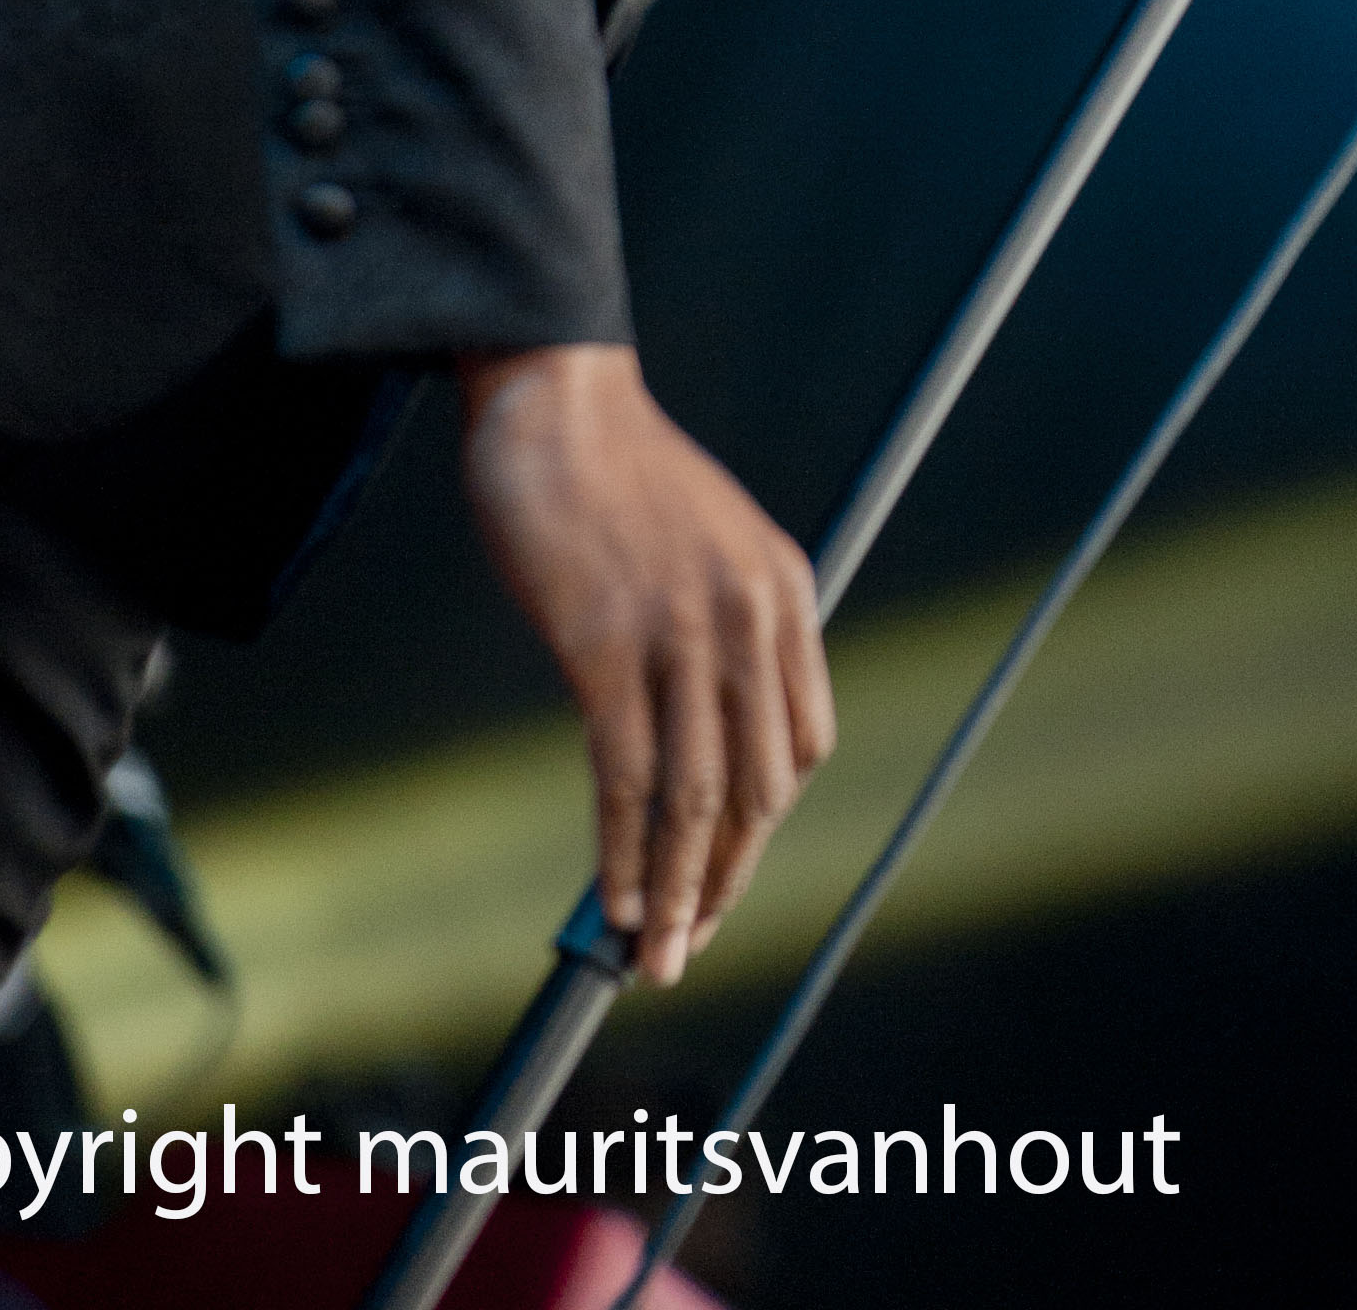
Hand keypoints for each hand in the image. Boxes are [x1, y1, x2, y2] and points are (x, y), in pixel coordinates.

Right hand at [458, 343, 834, 984]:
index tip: (728, 868)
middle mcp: (748, 618)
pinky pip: (624, 776)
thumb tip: (708, 725)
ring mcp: (677, 634)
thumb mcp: (714, 537)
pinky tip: (614, 901)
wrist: (555, 399)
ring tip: (659, 957)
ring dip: (678, 891)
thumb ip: (727, 621)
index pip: (802, 742)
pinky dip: (621, 852)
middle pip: (758, 787)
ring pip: (693, 798)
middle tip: (697, 944)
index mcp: (786, 592)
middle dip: (729, 880)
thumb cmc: (620, 469)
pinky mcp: (602, 646)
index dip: (767, 823)